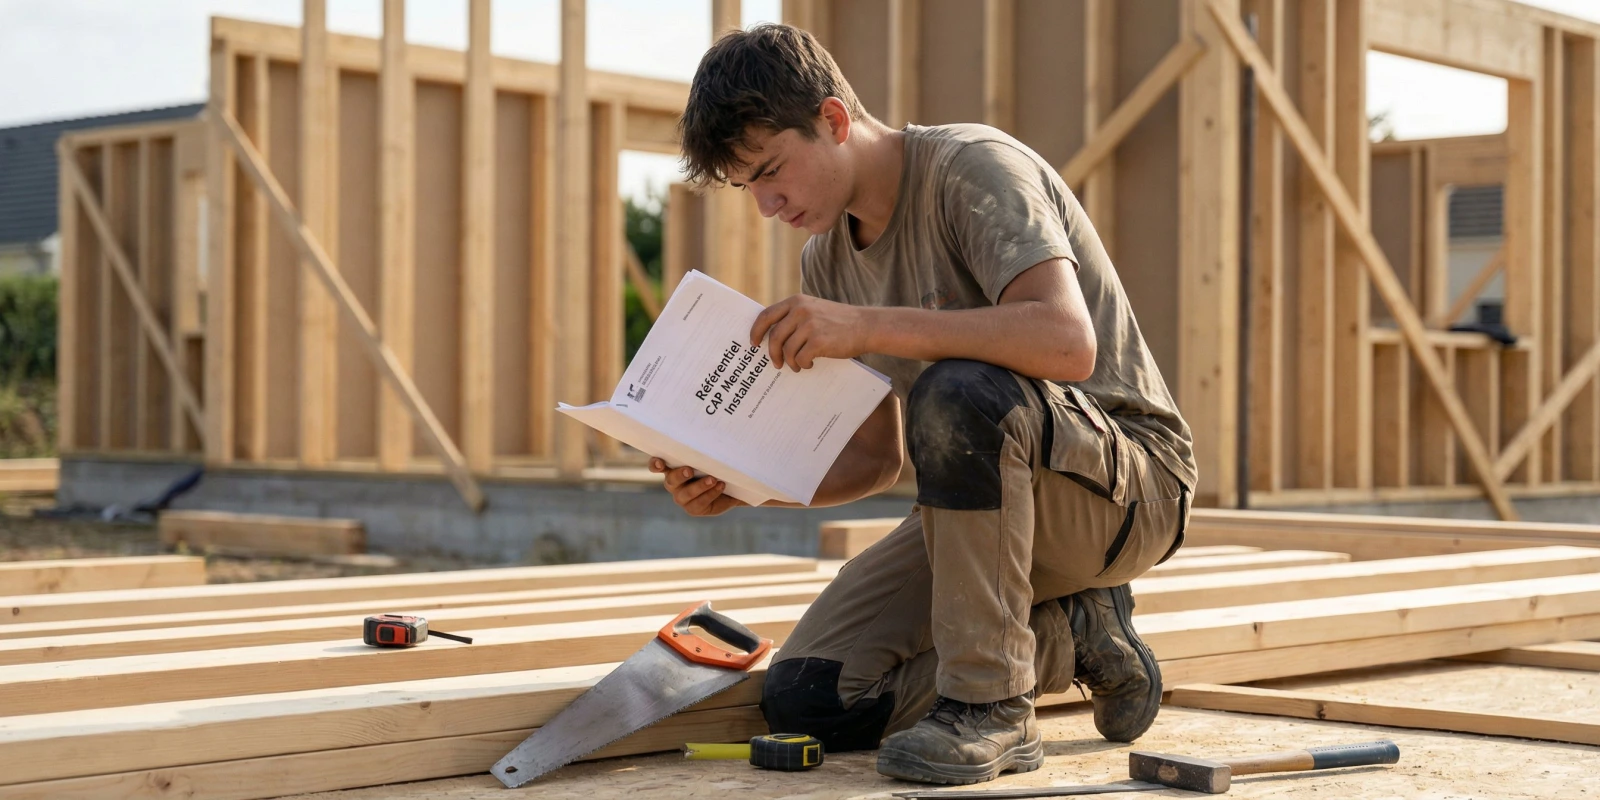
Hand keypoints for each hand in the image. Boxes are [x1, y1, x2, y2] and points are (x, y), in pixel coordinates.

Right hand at [649, 458, 746, 516]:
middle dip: (679, 475)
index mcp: (672, 468)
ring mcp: (682, 498)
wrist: (729, 487)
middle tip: (689, 470)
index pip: (657, 465)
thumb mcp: (710, 457)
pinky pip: (699, 502)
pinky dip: (711, 494)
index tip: (660, 463)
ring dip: (700, 486)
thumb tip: (715, 433)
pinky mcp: (693, 508)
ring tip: (713, 479)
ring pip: (686, 493)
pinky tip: (720, 486)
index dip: (656, 464)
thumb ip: (706, 450)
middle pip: (671, 480)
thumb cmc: (715, 466)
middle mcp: (674, 484)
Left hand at [750, 295, 870, 371]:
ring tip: (798, 365)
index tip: (754, 343)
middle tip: (777, 364)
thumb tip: (770, 336)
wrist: (865, 326)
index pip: (766, 316)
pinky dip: (803, 364)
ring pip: (787, 351)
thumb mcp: (814, 309)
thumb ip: (794, 316)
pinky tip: (810, 363)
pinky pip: (801, 359)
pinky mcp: (819, 341)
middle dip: (772, 354)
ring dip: (791, 362)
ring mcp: (810, 325)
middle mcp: (801, 311)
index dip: (756, 331)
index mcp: (796, 301)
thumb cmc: (838, 321)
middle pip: (774, 337)